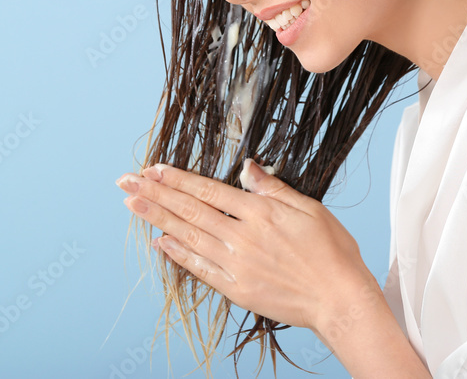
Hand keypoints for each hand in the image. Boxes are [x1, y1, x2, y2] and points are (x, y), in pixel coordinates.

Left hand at [115, 159, 378, 333]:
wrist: (340, 300)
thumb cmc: (332, 252)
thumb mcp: (309, 208)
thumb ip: (273, 188)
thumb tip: (247, 167)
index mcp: (260, 212)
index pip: (208, 190)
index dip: (178, 179)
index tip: (153, 169)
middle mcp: (242, 236)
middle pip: (190, 210)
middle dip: (154, 194)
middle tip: (125, 181)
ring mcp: (236, 264)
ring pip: (188, 236)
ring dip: (157, 219)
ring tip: (132, 205)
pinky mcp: (236, 289)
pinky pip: (200, 268)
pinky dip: (178, 254)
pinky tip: (160, 242)